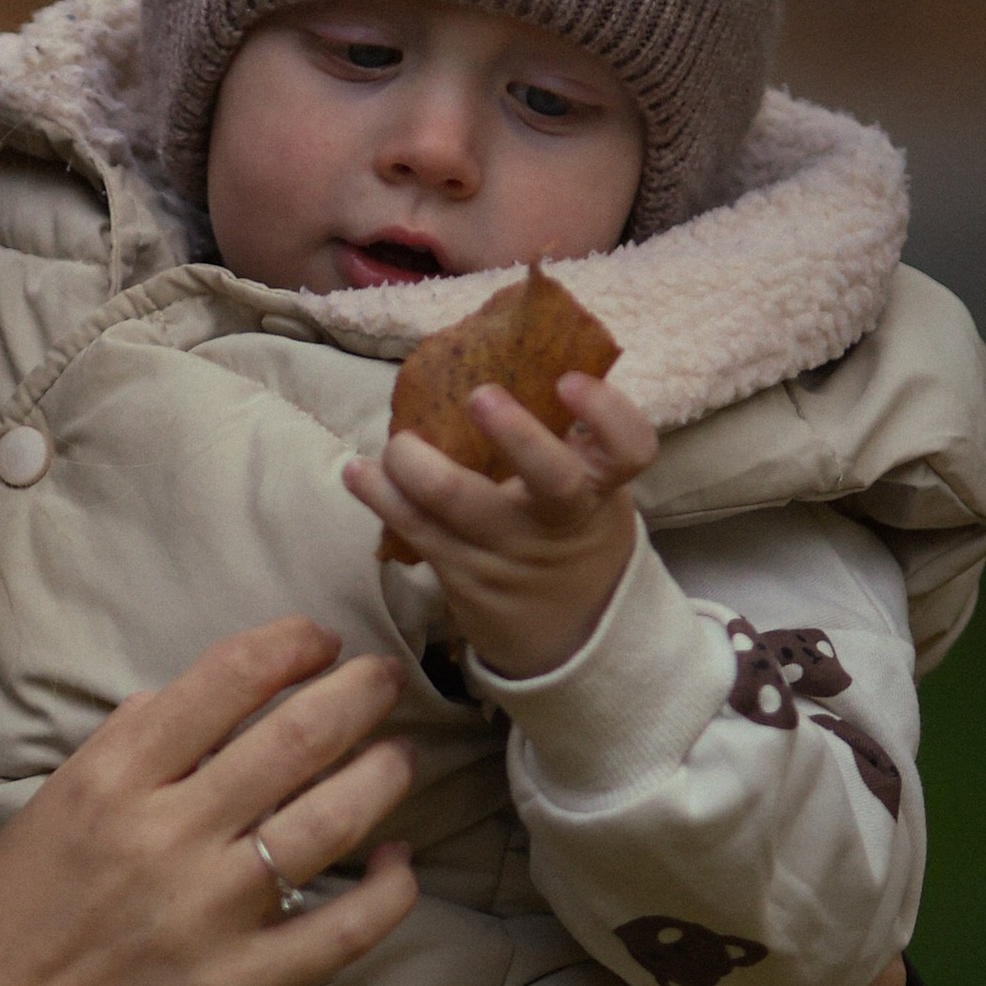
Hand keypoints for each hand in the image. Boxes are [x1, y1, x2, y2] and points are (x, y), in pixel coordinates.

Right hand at [0, 619, 417, 985]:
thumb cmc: (6, 925)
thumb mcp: (46, 811)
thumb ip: (117, 751)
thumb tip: (178, 702)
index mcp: (111, 780)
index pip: (224, 681)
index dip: (288, 646)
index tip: (318, 642)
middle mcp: (166, 835)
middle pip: (295, 739)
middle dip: (357, 693)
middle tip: (383, 680)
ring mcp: (209, 914)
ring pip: (332, 821)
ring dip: (381, 776)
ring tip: (399, 757)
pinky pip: (346, 930)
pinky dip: (389, 889)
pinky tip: (396, 862)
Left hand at [341, 370, 661, 679]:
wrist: (569, 634)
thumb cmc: (571, 534)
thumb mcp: (592, 490)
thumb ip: (567, 438)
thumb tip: (514, 351)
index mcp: (600, 488)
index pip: (629, 449)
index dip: (606, 412)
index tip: (569, 381)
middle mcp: (559, 519)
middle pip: (552, 480)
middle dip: (516, 434)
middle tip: (480, 397)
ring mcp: (508, 550)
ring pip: (459, 504)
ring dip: (416, 464)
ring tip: (396, 443)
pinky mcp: (463, 574)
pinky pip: (415, 530)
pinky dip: (380, 495)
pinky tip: (357, 473)